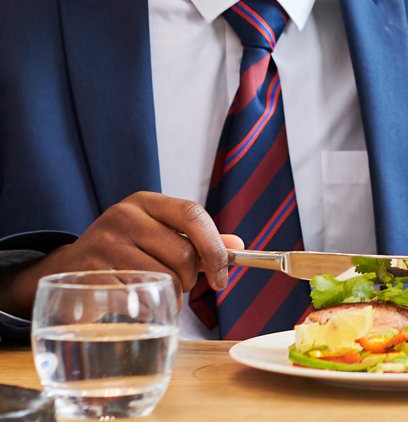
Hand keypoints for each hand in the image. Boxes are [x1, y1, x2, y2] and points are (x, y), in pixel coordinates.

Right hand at [0, 191, 243, 317]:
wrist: (66, 269)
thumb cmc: (124, 251)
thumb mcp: (157, 234)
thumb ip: (197, 239)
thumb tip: (238, 246)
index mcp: (145, 202)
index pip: (192, 214)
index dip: (214, 246)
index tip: (223, 275)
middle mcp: (123, 217)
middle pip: (183, 254)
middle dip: (191, 279)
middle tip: (181, 285)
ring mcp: (105, 245)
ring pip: (164, 280)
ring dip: (171, 297)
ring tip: (158, 294)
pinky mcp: (92, 275)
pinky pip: (140, 299)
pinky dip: (149, 308)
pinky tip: (140, 304)